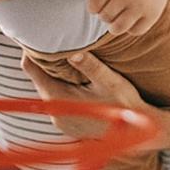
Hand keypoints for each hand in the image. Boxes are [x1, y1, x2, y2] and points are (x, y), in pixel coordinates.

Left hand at [23, 52, 155, 140]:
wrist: (138, 134)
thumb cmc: (125, 106)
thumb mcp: (111, 81)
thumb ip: (91, 66)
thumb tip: (74, 52)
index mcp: (57, 99)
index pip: (31, 69)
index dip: (31, 50)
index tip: (36, 34)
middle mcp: (54, 111)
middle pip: (37, 78)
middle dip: (42, 60)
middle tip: (50, 39)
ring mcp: (59, 119)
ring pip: (47, 88)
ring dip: (52, 73)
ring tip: (60, 54)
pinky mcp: (67, 123)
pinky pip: (56, 99)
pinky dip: (60, 86)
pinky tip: (71, 76)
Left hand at [86, 0, 169, 35]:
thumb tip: (91, 7)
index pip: (94, 6)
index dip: (93, 8)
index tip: (98, 6)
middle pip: (105, 17)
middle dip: (104, 16)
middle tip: (111, 10)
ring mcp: (140, 5)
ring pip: (118, 29)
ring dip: (114, 27)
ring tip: (117, 19)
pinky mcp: (152, 14)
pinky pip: (135, 31)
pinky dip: (131, 28)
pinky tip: (133, 18)